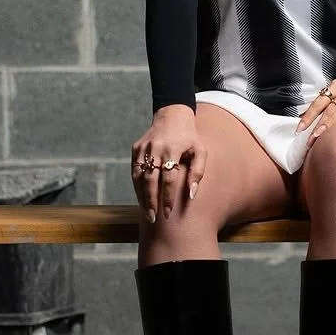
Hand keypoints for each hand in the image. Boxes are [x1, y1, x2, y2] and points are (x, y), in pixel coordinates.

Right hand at [131, 105, 206, 222]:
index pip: (168, 179)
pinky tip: (142, 198)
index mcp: (172, 148)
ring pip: (139, 177)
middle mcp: (155, 148)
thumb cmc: (190, 137)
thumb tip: (191, 195)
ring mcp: (143, 148)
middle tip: (153, 218)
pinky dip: (137, 186)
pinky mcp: (136, 148)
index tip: (169, 213)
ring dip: (142, 196)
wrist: (173, 116)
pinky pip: (134, 171)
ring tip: (147, 213)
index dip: (168, 198)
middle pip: (150, 180)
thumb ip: (197, 173)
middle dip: (151, 201)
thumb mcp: (200, 152)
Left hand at [296, 79, 335, 146]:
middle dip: (319, 125)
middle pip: (330, 108)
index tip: (300, 130)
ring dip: (332, 123)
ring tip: (323, 135)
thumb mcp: (335, 97)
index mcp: (335, 86)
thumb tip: (301, 121)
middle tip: (311, 140)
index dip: (308, 116)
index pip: (318, 102)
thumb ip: (321, 108)